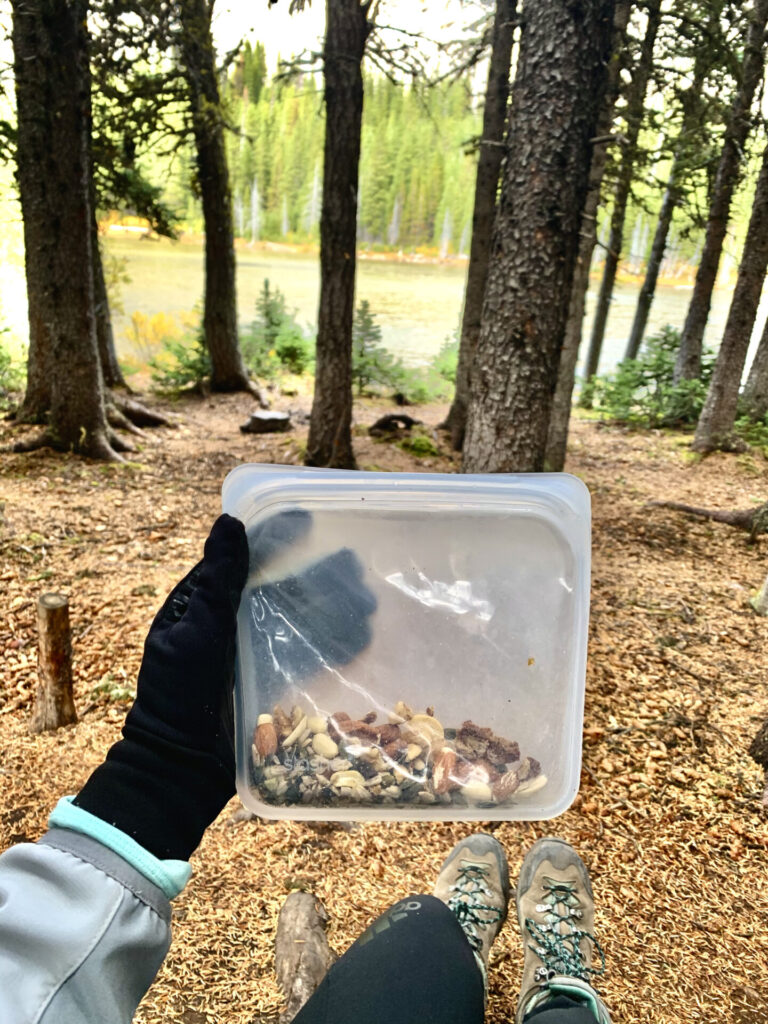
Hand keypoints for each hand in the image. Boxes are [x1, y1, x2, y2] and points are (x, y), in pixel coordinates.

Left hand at [74, 512, 376, 860]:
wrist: (180, 768)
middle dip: (318, 576)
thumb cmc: (177, 695)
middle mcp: (230, 624)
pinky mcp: (272, 684)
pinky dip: (334, 646)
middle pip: (280, 589)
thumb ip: (218, 581)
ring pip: (299, 622)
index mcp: (204, 604)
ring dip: (333, 608)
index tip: (311, 521)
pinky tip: (362, 636)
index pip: (246, 561)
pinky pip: (307, 658)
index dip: (277, 540)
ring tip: (367, 600)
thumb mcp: (197, 630)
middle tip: (355, 564)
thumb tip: (230, 522)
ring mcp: (253, 655)